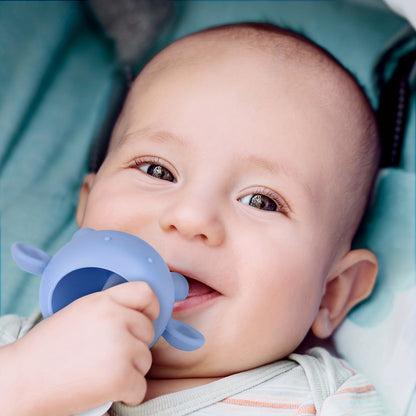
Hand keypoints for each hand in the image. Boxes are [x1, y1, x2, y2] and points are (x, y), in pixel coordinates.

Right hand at [2, 281, 158, 415]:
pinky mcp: (120, 377)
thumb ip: (110, 308)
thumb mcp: (80, 312)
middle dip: (134, 346)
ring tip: (100, 373)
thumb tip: (139, 314)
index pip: (146, 292)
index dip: (152, 307)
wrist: (19, 381)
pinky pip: (140, 388)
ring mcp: (120, 348)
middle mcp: (115, 319)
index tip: (148, 318)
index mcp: (103, 301)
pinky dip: (127, 394)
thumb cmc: (47, 349)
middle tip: (107, 356)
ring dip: (130, 371)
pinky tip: (105, 390)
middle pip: (148, 331)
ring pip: (146, 360)